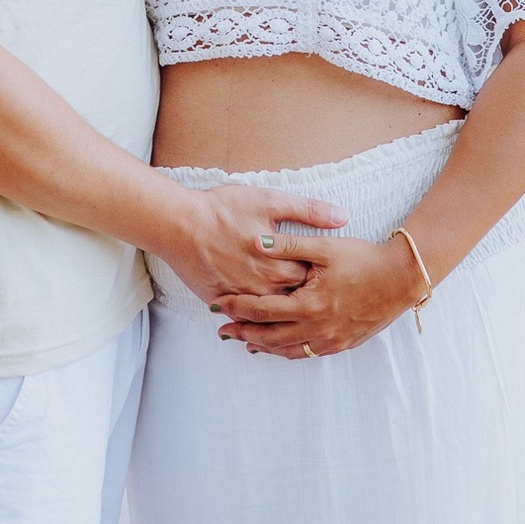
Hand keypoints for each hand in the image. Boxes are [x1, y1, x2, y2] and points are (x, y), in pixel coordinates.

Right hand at [158, 186, 348, 304]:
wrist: (181, 224)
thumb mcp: (270, 201)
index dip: (322, 277)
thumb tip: (343, 216)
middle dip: (306, 300)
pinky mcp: (222, 303)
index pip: (313, 279)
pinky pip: (243, 320)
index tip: (330, 277)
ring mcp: (243, 298)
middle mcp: (264, 287)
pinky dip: (254, 322)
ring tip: (295, 314)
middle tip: (320, 300)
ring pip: (270, 316)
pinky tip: (261, 323)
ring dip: (282, 315)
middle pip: (295, 300)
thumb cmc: (224, 209)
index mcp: (280, 263)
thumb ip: (308, 210)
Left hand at [212, 229, 421, 356]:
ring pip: (286, 349)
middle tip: (221, 329)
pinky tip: (278, 346)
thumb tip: (256, 242)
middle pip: (269, 335)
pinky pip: (306, 352)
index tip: (218, 303)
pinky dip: (287, 350)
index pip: (262, 309)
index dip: (237, 306)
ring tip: (243, 339)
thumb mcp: (324, 248)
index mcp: (308, 304)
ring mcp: (329, 339)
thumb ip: (288, 246)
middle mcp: (316, 327)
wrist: (400, 280)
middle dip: (243, 331)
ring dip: (263, 345)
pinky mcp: (340, 344)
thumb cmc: (362, 259)